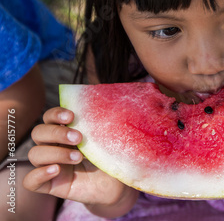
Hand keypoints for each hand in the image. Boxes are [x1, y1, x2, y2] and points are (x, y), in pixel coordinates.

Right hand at [23, 107, 137, 215]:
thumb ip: (101, 128)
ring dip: (55, 153)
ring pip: (35, 154)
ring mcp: (51, 165)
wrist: (117, 185)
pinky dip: (39, 174)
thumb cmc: (111, 158)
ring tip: (79, 158)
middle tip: (79, 138)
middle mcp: (55, 146)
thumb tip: (105, 113)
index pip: (49, 117)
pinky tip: (56, 170)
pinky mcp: (50, 184)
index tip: (72, 116)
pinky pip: (30, 180)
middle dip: (57, 133)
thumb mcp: (108, 141)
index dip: (55, 114)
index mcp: (66, 132)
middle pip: (38, 132)